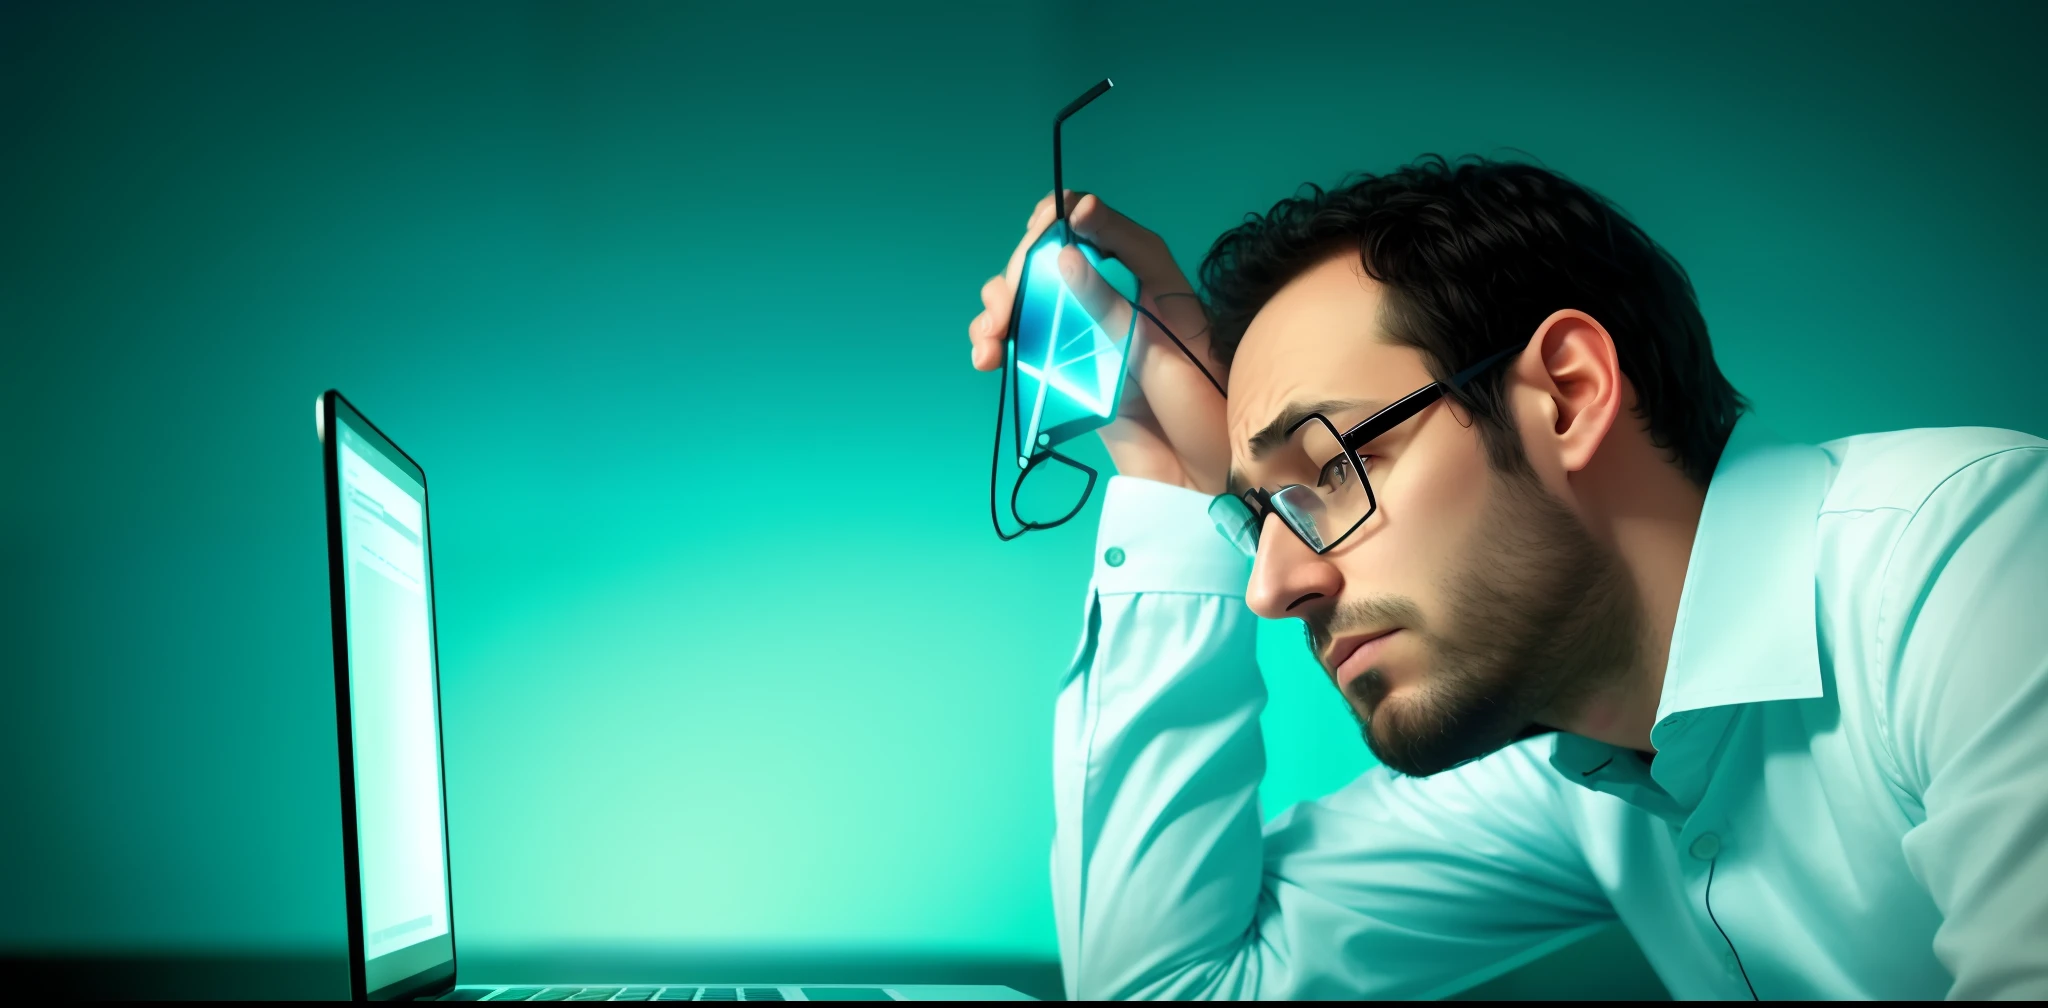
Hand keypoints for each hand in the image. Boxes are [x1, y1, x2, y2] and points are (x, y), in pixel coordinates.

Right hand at [967, 191, 1228, 494]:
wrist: (1201, 483)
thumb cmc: (1201, 415)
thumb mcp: (1159, 355)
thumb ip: (1111, 307)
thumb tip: (1063, 256)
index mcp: (1153, 284)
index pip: (1108, 229)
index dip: (1073, 215)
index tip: (1044, 224)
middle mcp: (1115, 301)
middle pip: (1055, 259)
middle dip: (1022, 270)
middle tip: (1008, 303)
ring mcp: (1086, 336)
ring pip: (1030, 298)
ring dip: (1000, 307)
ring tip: (991, 336)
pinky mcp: (1065, 371)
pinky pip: (1025, 343)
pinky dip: (998, 342)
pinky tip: (987, 356)